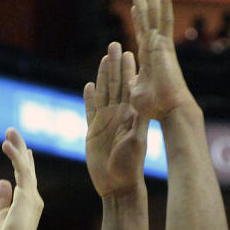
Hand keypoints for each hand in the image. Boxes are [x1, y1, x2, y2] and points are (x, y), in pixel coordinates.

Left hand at [0, 128, 42, 229]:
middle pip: (26, 168)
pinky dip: (15, 156)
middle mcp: (32, 198)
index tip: (23, 150)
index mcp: (26, 204)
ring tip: (9, 130)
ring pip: (25, 165)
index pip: (25, 178)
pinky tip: (6, 144)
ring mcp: (31, 196)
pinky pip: (21, 170)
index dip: (23, 163)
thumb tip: (2, 181)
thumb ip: (1, 199)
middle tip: (12, 131)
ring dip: (18, 147)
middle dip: (20, 149)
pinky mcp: (27, 196)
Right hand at [84, 41, 146, 197]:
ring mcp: (104, 122)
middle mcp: (117, 115)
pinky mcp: (92, 132)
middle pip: (114, 85)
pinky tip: (88, 86)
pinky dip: (88, 98)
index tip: (129, 51)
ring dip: (102, 75)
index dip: (128, 70)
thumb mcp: (136, 143)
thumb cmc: (130, 166)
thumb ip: (137, 125)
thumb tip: (141, 107)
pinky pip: (89, 111)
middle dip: (114, 65)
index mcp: (129, 116)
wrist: (117, 185)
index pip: (128, 87)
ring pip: (102, 93)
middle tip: (115, 44)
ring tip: (103, 58)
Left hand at [129, 0, 191, 120]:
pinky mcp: (164, 43)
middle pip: (150, 15)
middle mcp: (155, 46)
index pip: (142, 32)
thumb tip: (127, 84)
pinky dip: (166, 1)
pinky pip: (165, 17)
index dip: (139, 18)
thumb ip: (132, 84)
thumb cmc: (154, 107)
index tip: (137, 4)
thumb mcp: (135, 93)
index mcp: (148, 56)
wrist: (170, 110)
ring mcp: (160, 43)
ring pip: (157, 11)